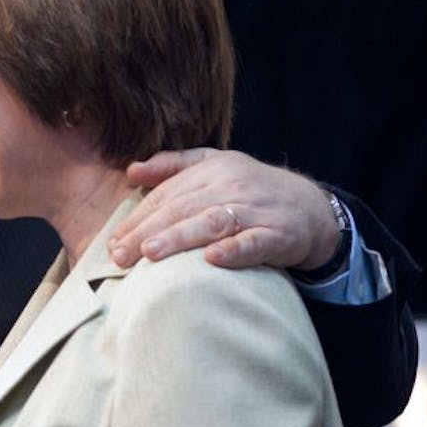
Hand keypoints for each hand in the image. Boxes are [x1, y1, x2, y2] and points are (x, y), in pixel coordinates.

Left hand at [108, 148, 340, 270]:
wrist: (312, 208)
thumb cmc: (251, 191)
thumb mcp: (215, 168)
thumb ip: (173, 167)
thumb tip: (132, 171)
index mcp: (212, 170)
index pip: (167, 195)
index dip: (138, 218)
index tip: (113, 242)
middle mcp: (232, 185)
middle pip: (183, 208)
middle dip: (148, 231)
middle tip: (121, 255)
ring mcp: (257, 209)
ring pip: (213, 222)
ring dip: (180, 237)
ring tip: (151, 253)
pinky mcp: (280, 234)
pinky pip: (255, 241)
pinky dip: (234, 250)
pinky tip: (212, 260)